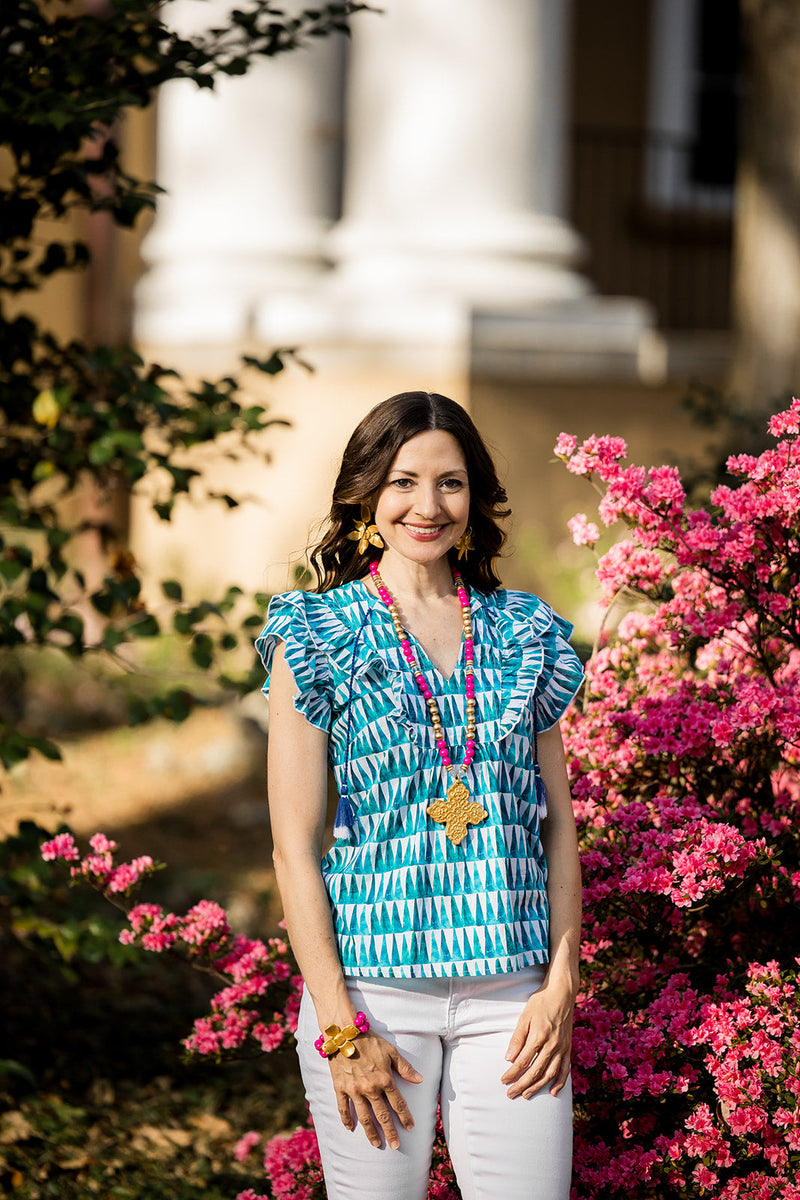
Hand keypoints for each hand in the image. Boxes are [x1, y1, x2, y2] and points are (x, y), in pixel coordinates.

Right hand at [330, 1032, 422, 1149]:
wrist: (344, 1032)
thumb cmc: (370, 1040)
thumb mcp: (391, 1051)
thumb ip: (405, 1067)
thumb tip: (420, 1080)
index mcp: (385, 1079)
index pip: (398, 1103)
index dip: (405, 1117)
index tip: (410, 1128)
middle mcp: (371, 1088)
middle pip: (382, 1115)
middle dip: (390, 1132)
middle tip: (395, 1146)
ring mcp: (354, 1090)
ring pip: (364, 1116)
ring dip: (371, 1132)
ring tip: (376, 1144)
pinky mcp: (341, 1087)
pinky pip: (343, 1108)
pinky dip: (346, 1119)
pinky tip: (350, 1128)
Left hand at [501, 973, 574, 1098]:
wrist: (562, 993)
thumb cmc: (540, 1003)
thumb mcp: (525, 1017)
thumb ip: (518, 1038)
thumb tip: (509, 1058)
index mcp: (539, 1036)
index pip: (522, 1061)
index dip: (512, 1073)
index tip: (503, 1081)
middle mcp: (552, 1044)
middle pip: (535, 1071)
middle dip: (522, 1085)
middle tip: (511, 1094)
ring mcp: (562, 1047)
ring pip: (550, 1074)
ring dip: (538, 1087)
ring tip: (527, 1095)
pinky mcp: (568, 1048)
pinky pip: (565, 1069)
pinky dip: (560, 1082)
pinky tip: (553, 1092)